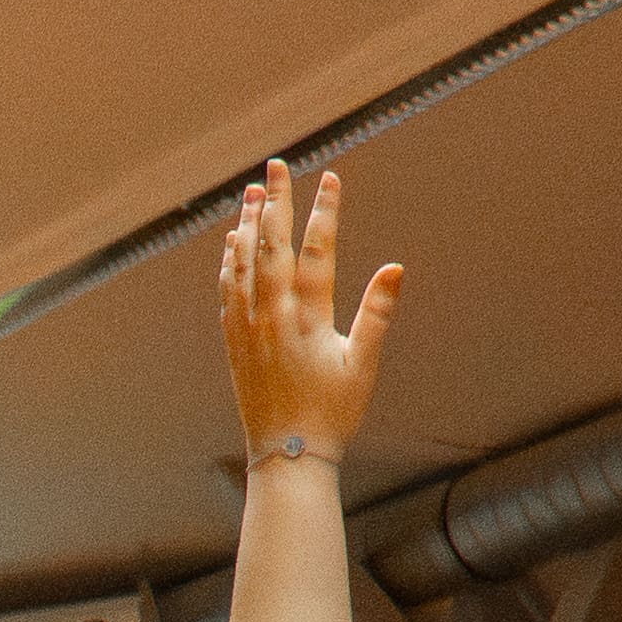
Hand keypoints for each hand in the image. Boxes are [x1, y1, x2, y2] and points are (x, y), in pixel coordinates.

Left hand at [217, 161, 408, 465]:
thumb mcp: (363, 365)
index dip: (324, 212)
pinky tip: (231, 242)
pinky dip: (230, 261)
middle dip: (274, 202)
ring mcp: (247, 328)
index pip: (316, 252)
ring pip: (242, 263)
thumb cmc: (332, 413)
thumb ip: (376, 314)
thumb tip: (394, 268)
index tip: (330, 178)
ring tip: (250, 192)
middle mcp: (272, 317)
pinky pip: (227, 290)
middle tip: (276, 165)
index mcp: (308, 319)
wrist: (285, 455)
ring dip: (246, 224)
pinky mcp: (233, 342)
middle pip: (271, 246)